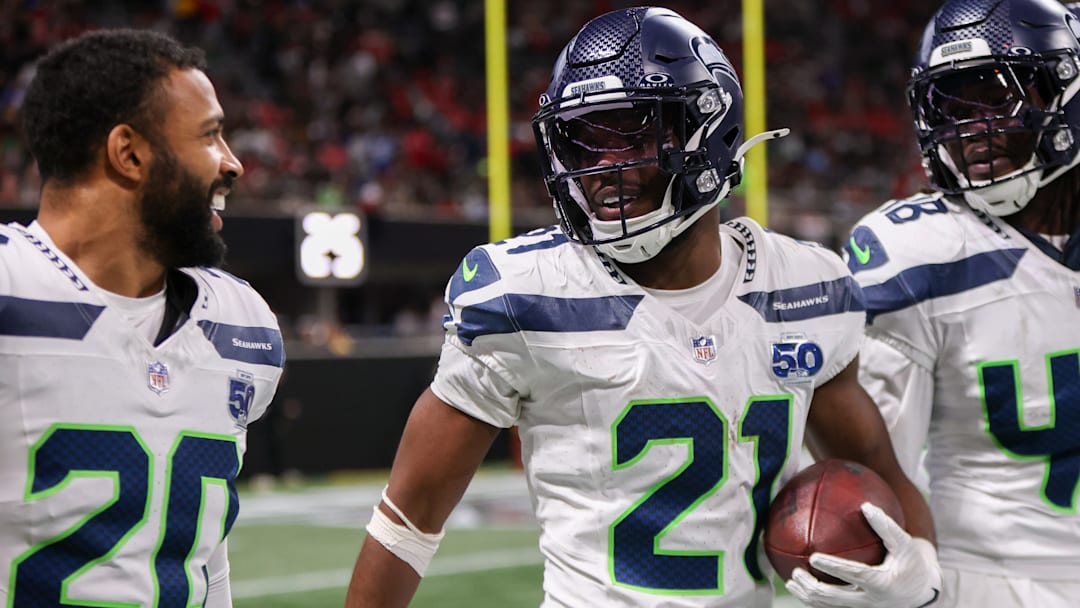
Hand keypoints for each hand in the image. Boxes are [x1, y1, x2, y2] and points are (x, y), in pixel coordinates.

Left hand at [784, 502, 941, 607]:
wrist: (922, 594)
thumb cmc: (911, 564)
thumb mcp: (906, 544)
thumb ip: (886, 526)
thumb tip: (865, 505)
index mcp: (883, 584)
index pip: (855, 575)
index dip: (833, 567)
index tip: (814, 557)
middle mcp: (871, 601)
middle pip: (836, 599)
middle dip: (812, 588)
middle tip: (796, 572)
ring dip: (808, 597)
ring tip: (792, 582)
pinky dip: (814, 601)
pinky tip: (800, 588)